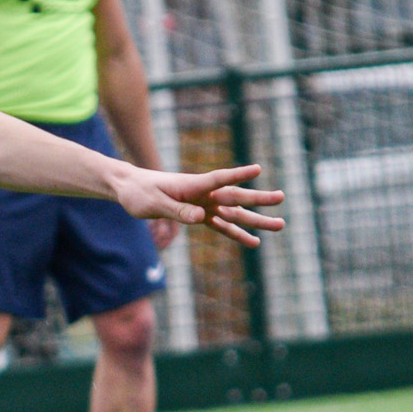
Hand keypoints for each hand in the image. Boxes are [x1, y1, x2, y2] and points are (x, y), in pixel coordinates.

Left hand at [115, 161, 283, 247]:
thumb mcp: (154, 204)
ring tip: (280, 224)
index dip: (237, 175)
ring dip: (256, 219)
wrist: (130, 189)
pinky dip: (237, 233)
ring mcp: (203, 204)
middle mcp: (202, 194)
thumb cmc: (139, 193)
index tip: (257, 169)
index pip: (218, 179)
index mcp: (191, 186)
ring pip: (234, 213)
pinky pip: (221, 226)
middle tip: (282, 197)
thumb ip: (178, 211)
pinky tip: (254, 242)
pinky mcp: (199, 215)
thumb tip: (202, 217)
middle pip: (234, 197)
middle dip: (258, 199)